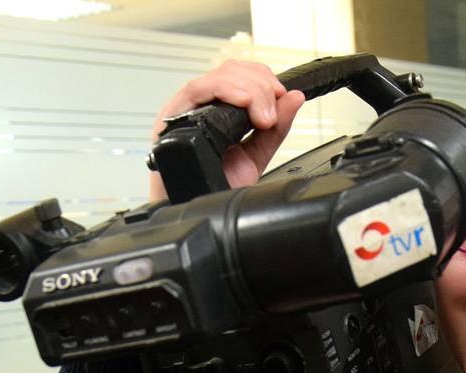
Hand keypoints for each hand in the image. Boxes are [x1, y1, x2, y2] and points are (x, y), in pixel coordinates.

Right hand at [149, 60, 305, 200]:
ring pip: (216, 77)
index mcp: (217, 110)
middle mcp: (199, 106)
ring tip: (261, 117)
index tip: (281, 95)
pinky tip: (243, 103)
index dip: (263, 78)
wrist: (197, 210)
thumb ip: (275, 129)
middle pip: (230, 70)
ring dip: (247, 90)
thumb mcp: (255, 156)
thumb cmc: (216, 187)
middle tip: (270, 116)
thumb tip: (294, 98)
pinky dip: (224, 90)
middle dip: (260, 87)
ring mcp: (183, 109)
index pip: (240, 74)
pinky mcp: (171, 116)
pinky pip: (196, 90)